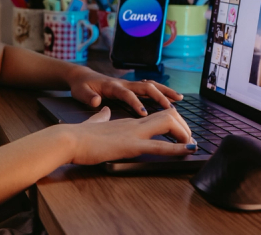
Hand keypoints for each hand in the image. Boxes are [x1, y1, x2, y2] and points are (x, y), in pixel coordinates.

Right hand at [65, 107, 197, 164]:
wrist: (68, 139)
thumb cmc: (78, 135)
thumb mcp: (94, 123)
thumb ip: (101, 117)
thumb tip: (104, 110)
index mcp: (127, 121)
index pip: (156, 115)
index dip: (172, 121)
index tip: (179, 132)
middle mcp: (133, 123)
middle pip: (168, 115)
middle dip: (183, 126)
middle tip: (190, 139)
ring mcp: (133, 132)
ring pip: (168, 123)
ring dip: (184, 134)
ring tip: (192, 144)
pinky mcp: (130, 145)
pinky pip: (159, 146)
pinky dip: (177, 148)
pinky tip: (189, 150)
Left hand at [67, 67, 183, 115]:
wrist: (82, 76)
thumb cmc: (81, 86)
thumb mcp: (80, 92)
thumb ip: (88, 97)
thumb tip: (97, 101)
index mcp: (112, 86)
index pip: (127, 94)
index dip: (135, 103)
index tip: (144, 114)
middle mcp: (123, 83)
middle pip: (145, 87)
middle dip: (159, 96)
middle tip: (171, 108)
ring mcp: (128, 84)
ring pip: (150, 85)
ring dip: (165, 91)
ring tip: (179, 99)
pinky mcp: (130, 87)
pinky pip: (149, 88)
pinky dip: (161, 91)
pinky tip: (171, 98)